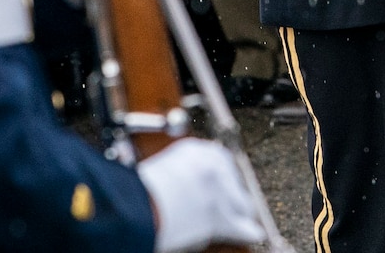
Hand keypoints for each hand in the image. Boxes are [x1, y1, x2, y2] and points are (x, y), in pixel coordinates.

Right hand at [137, 139, 264, 252]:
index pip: (222, 162)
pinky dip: (246, 232)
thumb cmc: (138, 190)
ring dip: (236, 215)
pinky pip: (241, 228)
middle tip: (228, 209)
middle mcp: (211, 165)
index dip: (224, 180)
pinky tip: (252, 234)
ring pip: (240, 206)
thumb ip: (185, 171)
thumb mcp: (164, 168)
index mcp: (195, 150)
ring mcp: (218, 191)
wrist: (131, 205)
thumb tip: (191, 185)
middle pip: (235, 183)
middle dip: (232, 197)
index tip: (224, 189)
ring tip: (237, 222)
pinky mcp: (219, 217)